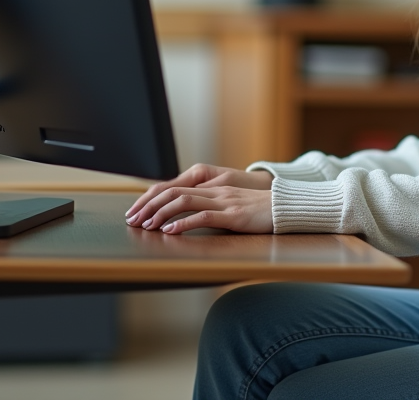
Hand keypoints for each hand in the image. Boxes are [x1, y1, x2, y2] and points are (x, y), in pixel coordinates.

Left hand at [125, 163, 273, 234]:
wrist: (286, 206)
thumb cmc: (259, 209)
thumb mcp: (230, 204)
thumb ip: (210, 206)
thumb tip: (185, 219)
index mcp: (212, 187)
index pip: (173, 187)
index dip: (152, 198)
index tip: (136, 210)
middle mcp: (214, 190)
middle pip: (173, 191)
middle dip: (149, 205)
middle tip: (132, 219)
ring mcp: (224, 201)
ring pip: (183, 202)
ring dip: (161, 214)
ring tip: (146, 225)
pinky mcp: (233, 215)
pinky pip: (203, 216)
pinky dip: (183, 224)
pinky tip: (170, 231)